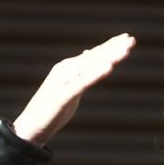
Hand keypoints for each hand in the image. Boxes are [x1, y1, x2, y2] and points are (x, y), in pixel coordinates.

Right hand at [11, 34, 135, 145]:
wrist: (31, 126)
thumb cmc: (52, 108)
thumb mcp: (70, 87)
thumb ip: (80, 72)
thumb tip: (89, 54)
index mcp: (68, 67)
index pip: (94, 54)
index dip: (111, 45)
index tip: (128, 38)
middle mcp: (66, 70)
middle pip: (95, 57)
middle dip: (114, 48)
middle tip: (132, 40)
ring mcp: (64, 81)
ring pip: (91, 66)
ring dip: (109, 57)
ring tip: (126, 51)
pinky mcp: (63, 95)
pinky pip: (83, 82)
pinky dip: (96, 74)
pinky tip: (109, 68)